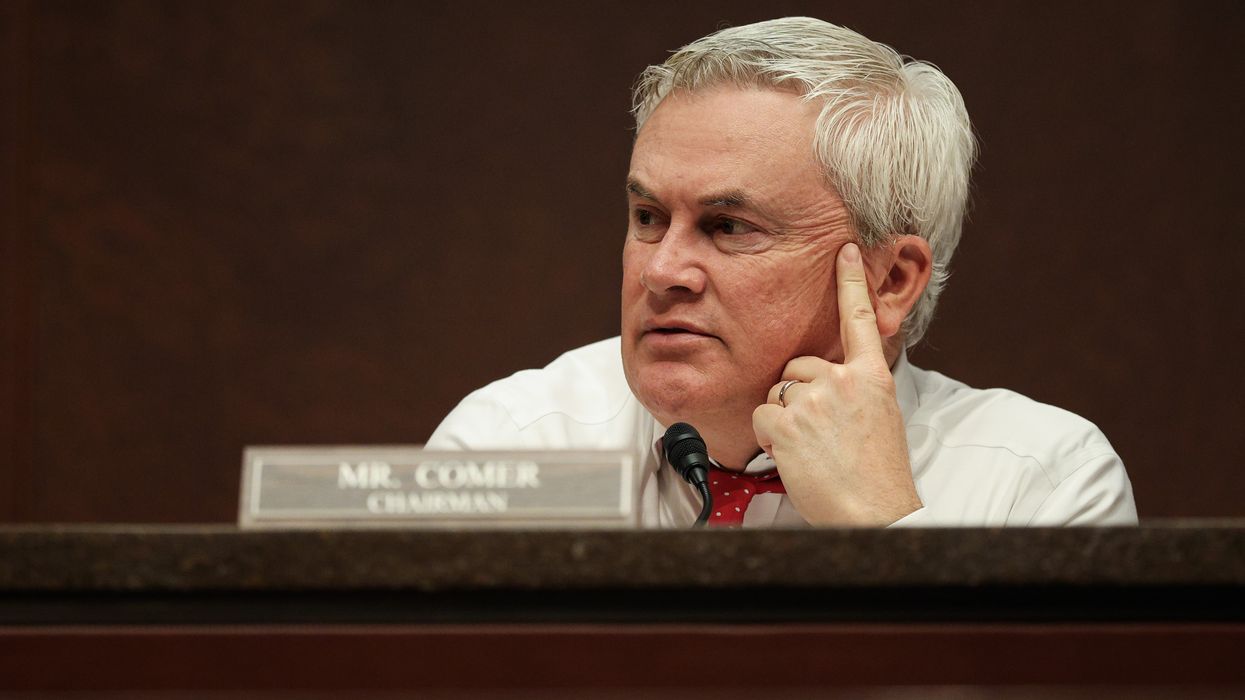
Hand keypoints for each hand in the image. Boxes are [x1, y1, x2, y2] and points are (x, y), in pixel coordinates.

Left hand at [752, 242, 921, 525]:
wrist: (874, 512)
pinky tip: (794, 456)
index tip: (847, 249)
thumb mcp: (879, 418)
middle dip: (797, 395)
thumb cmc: (876, 475)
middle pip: (797, 367)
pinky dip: (768, 439)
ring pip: (776, 393)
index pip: (860, 319)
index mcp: (873, 377)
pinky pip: (761, 417)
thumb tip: (830, 379)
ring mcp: (814, 400)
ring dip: (783, 420)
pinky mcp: (786, 423)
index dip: (852, 281)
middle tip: (819, 433)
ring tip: (811, 449)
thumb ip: (855, 390)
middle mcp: (843, 381)